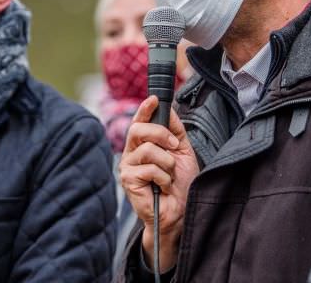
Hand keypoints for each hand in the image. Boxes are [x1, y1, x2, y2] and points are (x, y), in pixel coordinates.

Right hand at [119, 95, 198, 270]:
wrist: (180, 212)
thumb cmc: (180, 183)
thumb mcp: (182, 151)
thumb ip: (175, 130)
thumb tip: (168, 109)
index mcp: (143, 143)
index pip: (140, 121)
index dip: (145, 109)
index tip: (154, 99)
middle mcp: (132, 151)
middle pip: (139, 129)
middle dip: (161, 134)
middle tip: (175, 146)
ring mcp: (127, 165)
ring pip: (148, 150)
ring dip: (167, 163)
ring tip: (169, 176)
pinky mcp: (128, 179)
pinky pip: (149, 168)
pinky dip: (164, 178)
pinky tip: (163, 187)